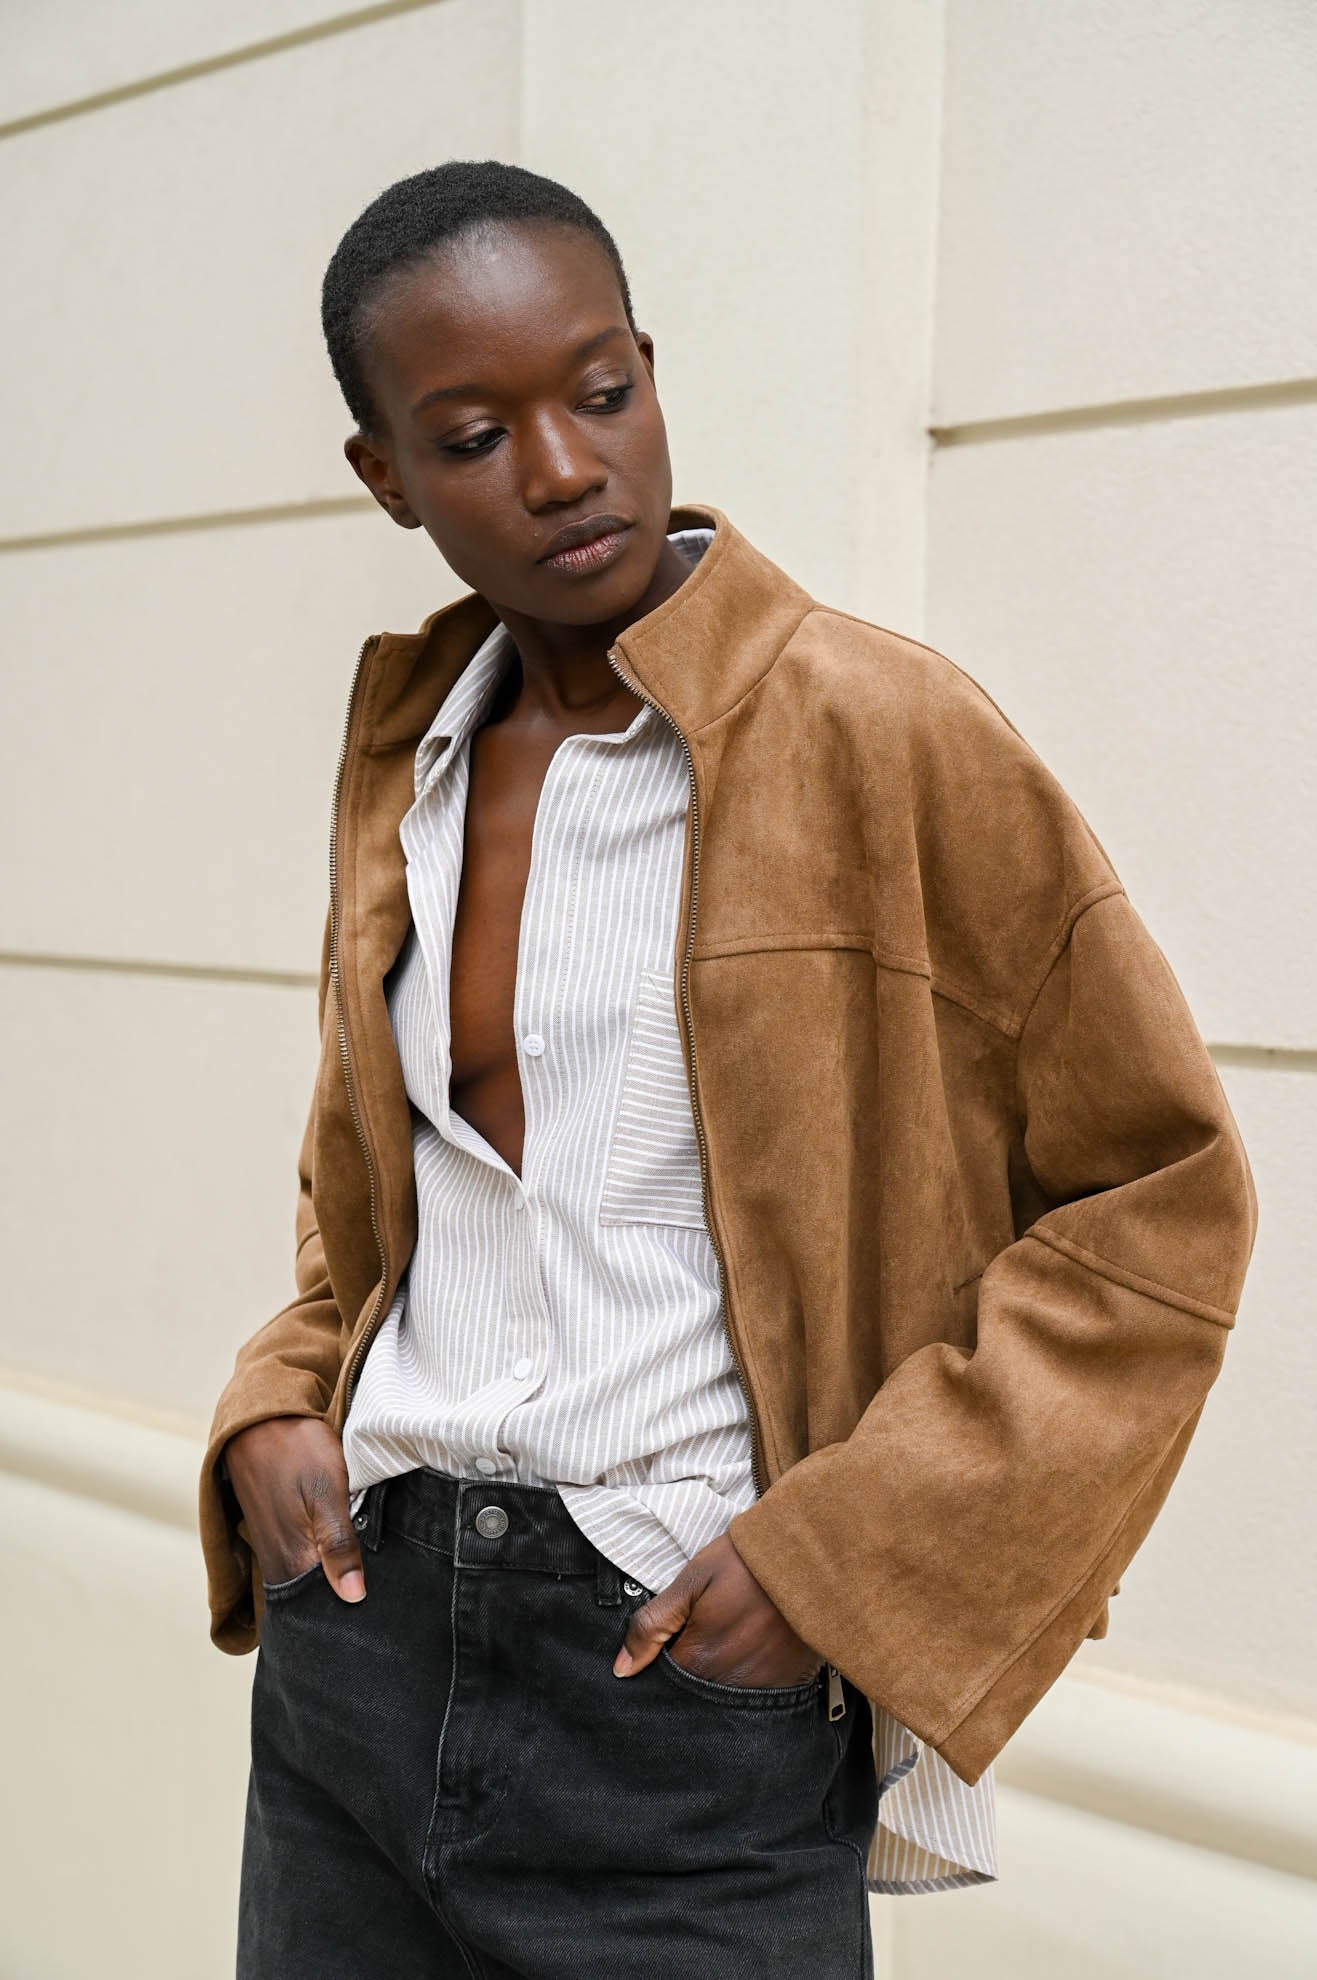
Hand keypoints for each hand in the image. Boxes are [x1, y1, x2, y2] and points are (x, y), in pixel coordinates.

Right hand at [222, 1416, 365, 1603]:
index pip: (328, 1608)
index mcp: (294, 1561)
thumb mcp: (329, 1491)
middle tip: (383, 1585)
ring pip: (312, 1582)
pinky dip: (324, 1563)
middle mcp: (279, 1567)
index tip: (384, 1603)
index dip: (356, 1608)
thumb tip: (354, 1597)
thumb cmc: (298, 1451)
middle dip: (348, 1596)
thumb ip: (340, 1544)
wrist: (259, 1421)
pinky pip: (304, 1564)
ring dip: (336, 1578)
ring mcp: (273, 1554)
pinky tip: (347, 1550)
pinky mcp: (275, 1539)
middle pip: (319, 1600)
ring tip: (369, 1568)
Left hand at [613, 1532, 821, 1686]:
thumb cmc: (744, 1564)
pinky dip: (751, 1673)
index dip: (667, 1652)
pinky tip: (755, 1644)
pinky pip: (758, 1691)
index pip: (665, 1676)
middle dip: (694, 1663)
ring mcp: (760, 1687)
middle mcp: (727, 1684)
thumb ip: (652, 1625)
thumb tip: (622, 1669)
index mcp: (698, 1660)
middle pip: (695, 1688)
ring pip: (724, 1690)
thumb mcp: (691, 1581)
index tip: (680, 1630)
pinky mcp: (786, 1683)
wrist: (806, 1557)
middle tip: (710, 1627)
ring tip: (734, 1633)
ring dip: (722, 1670)